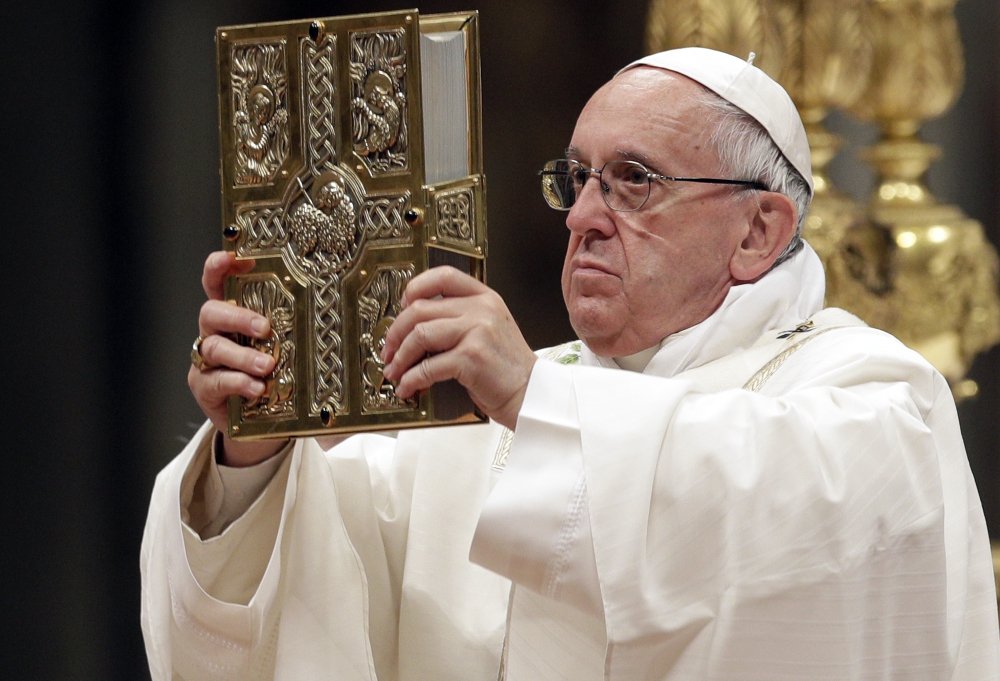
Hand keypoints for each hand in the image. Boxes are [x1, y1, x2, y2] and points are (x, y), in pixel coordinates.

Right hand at [188, 251, 286, 464]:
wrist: (259, 421)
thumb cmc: (277, 376)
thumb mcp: (291, 347)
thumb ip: (303, 327)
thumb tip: (350, 306)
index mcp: (235, 315)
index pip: (218, 283)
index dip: (220, 268)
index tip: (233, 257)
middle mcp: (217, 333)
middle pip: (211, 312)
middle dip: (237, 316)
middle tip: (265, 327)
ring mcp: (208, 362)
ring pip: (214, 348)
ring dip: (243, 355)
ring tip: (267, 365)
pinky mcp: (206, 388)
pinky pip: (216, 381)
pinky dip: (238, 382)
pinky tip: (257, 387)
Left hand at [381, 266, 536, 429]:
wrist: (531, 394)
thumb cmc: (506, 368)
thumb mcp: (490, 329)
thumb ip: (461, 318)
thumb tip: (415, 325)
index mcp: (485, 298)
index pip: (443, 276)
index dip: (415, 288)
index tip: (401, 307)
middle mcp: (481, 309)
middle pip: (420, 309)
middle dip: (396, 333)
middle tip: (388, 351)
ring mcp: (477, 331)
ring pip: (420, 335)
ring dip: (400, 357)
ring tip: (394, 372)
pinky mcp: (471, 358)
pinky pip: (428, 366)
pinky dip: (411, 379)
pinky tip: (408, 387)